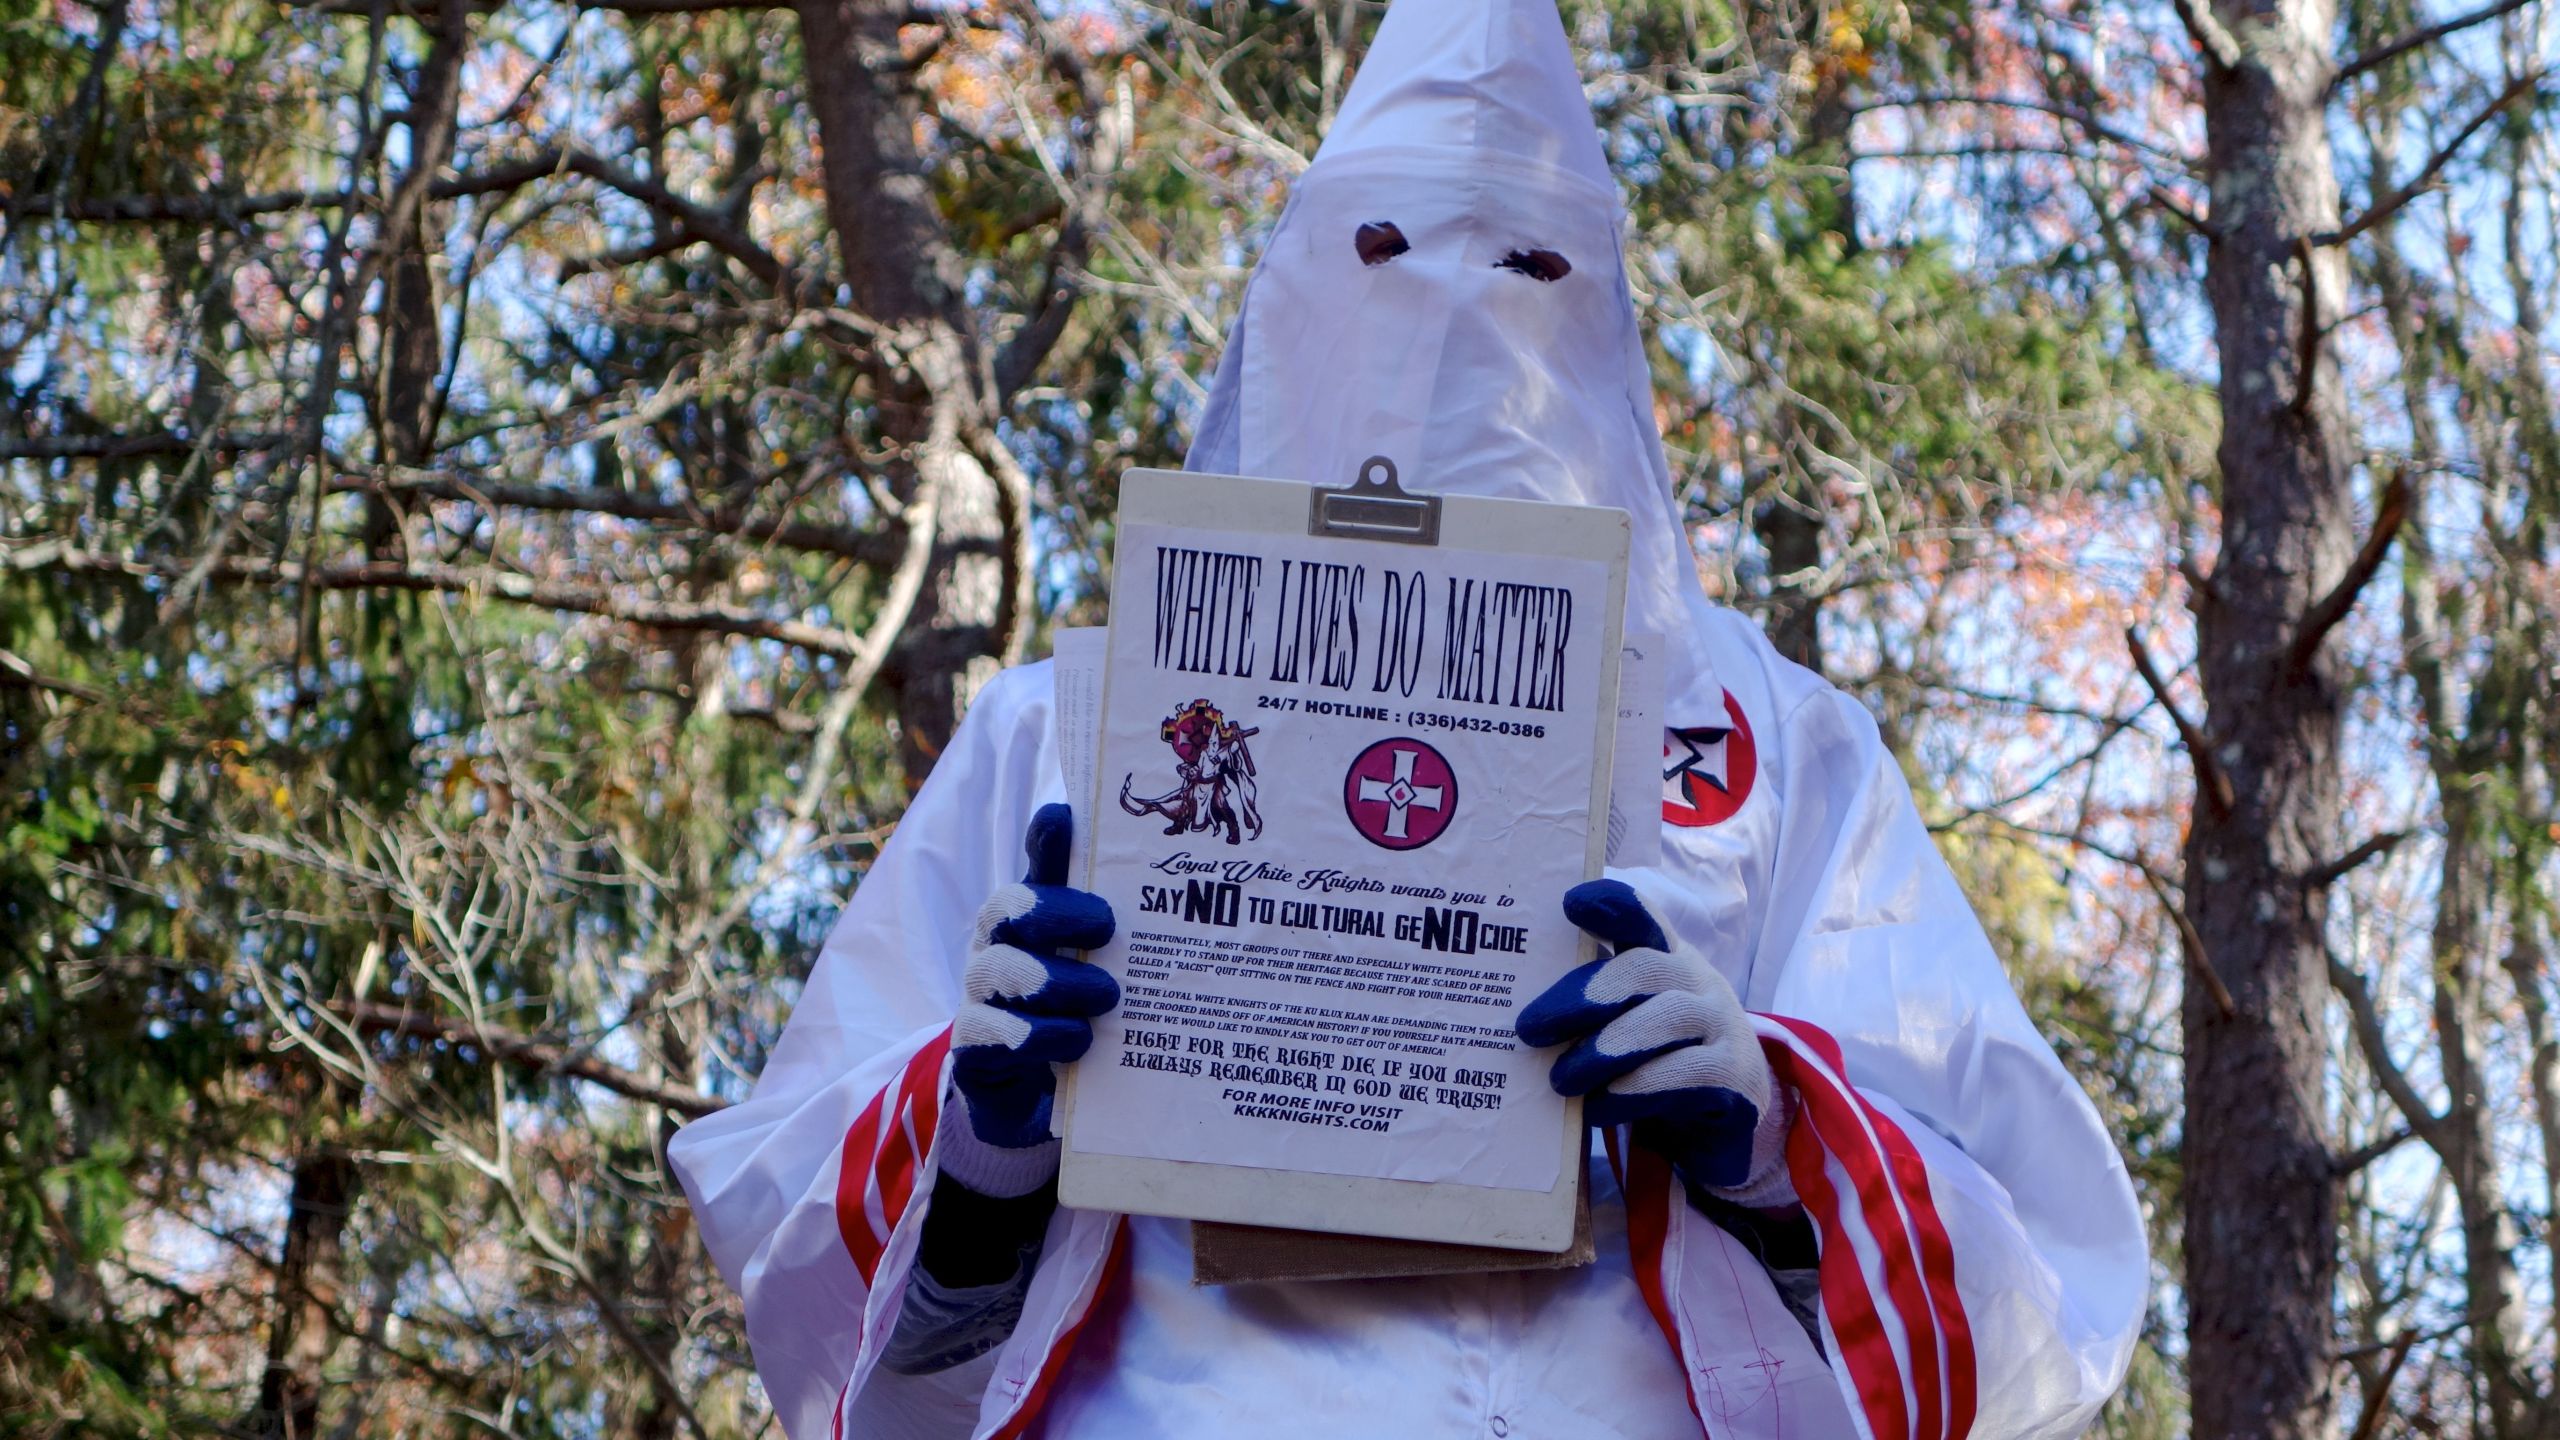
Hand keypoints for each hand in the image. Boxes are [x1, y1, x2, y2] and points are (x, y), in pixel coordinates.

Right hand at [951, 804, 1118, 1148]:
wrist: (1039, 1101)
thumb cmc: (1079, 1020)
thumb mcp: (1108, 979)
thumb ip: (1132, 941)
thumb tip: (1185, 899)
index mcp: (1035, 920)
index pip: (1039, 866)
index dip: (1047, 839)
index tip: (1064, 815)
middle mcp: (999, 947)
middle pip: (1009, 908)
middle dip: (1056, 912)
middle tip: (1107, 929)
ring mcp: (979, 996)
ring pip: (1000, 970)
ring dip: (1056, 982)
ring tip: (1106, 998)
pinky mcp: (973, 1049)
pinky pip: (990, 1033)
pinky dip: (1036, 1036)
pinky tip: (1077, 1041)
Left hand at [1516, 879, 1782, 1193]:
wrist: (1732, 1111)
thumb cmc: (1661, 1056)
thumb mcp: (1632, 1020)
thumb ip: (1591, 1009)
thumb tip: (1520, 1022)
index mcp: (1667, 958)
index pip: (1642, 918)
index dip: (1611, 904)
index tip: (1570, 903)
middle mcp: (1700, 981)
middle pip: (1645, 968)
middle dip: (1583, 996)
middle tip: (1530, 1028)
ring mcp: (1723, 1025)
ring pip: (1666, 1018)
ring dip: (1605, 1049)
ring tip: (1561, 1079)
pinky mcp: (1735, 1076)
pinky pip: (1685, 1075)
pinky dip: (1635, 1090)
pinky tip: (1598, 1108)